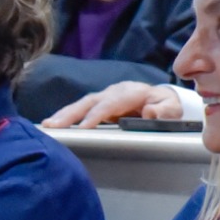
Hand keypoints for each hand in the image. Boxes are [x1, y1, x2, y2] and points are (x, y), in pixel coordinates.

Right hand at [43, 82, 187, 127]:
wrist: (162, 99)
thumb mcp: (173, 109)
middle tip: (53, 126)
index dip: (97, 115)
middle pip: (91, 101)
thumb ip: (164, 111)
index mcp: (133, 92)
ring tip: (47, 126)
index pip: (112, 103)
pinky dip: (66, 116)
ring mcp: (105, 96)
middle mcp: (115, 91)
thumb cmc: (167, 107)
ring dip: (64, 114)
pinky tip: (53, 125)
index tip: (83, 128)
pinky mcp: (99, 103)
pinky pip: (81, 109)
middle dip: (71, 113)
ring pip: (82, 104)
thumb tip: (149, 112)